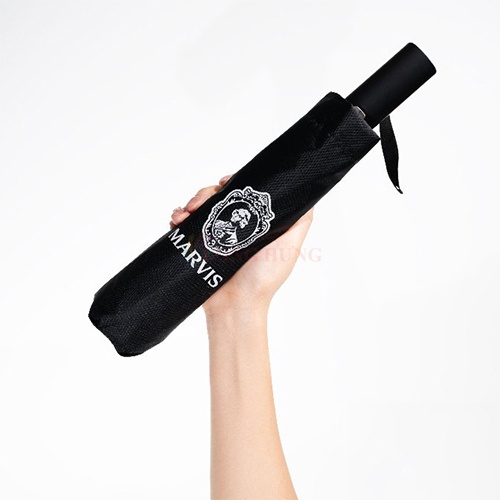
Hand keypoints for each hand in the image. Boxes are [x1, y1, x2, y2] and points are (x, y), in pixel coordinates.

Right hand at [170, 174, 313, 314]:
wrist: (236, 308)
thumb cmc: (263, 280)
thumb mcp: (289, 248)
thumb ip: (300, 223)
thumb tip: (307, 195)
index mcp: (252, 225)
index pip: (241, 195)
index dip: (233, 184)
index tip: (226, 182)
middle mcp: (233, 229)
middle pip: (217, 198)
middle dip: (206, 193)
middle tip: (199, 203)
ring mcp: (213, 238)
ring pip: (199, 209)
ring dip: (189, 205)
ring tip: (185, 213)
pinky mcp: (196, 248)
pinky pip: (183, 227)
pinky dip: (177, 219)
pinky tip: (176, 221)